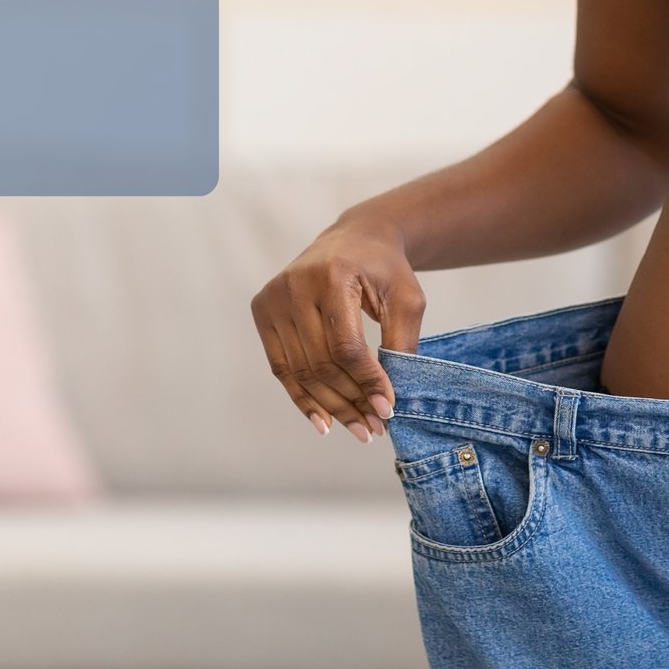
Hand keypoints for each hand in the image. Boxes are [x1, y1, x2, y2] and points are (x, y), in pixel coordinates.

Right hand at [249, 208, 424, 443]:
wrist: (355, 239)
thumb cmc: (385, 269)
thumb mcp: (406, 298)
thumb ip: (401, 343)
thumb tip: (389, 398)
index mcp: (331, 275)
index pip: (345, 345)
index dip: (367, 382)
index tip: (388, 410)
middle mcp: (294, 286)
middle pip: (321, 362)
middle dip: (351, 401)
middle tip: (374, 428)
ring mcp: (273, 298)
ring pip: (301, 371)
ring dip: (330, 407)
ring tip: (358, 429)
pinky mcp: (262, 311)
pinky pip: (281, 367)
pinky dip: (302, 397)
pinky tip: (323, 422)